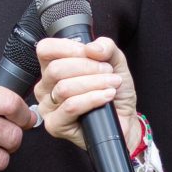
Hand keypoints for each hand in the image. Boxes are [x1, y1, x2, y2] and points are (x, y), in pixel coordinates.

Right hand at [33, 36, 140, 154]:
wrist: (125, 121)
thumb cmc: (114, 92)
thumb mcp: (115, 62)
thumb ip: (106, 47)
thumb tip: (91, 48)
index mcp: (53, 68)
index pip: (46, 49)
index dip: (69, 48)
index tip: (90, 53)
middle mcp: (46, 87)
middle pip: (56, 68)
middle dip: (88, 67)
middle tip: (109, 72)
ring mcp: (47, 107)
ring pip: (64, 88)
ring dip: (94, 84)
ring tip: (112, 85)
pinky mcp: (54, 125)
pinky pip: (71, 106)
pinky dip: (92, 99)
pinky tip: (107, 97)